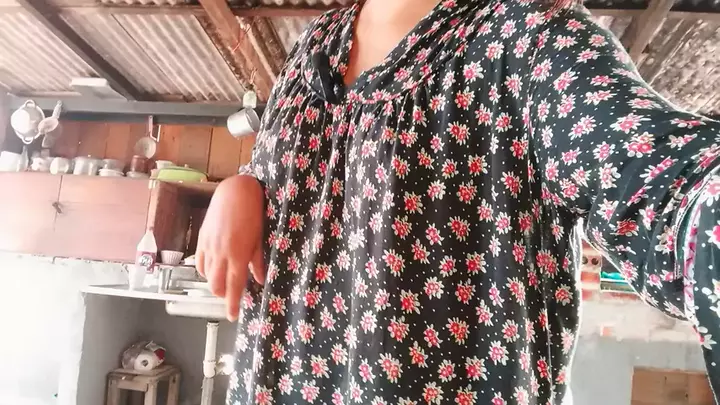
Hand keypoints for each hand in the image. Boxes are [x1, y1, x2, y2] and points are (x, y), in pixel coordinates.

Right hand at [196, 175, 264, 320]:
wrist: (235, 190)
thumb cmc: (254, 212)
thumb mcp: (261, 238)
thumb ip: (258, 261)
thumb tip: (259, 280)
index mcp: (238, 255)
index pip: (234, 287)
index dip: (233, 304)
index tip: (233, 316)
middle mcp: (220, 254)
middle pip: (216, 286)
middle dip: (223, 295)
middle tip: (232, 296)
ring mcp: (209, 246)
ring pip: (206, 275)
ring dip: (214, 283)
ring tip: (224, 282)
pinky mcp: (202, 238)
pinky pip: (199, 262)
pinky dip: (205, 270)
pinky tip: (213, 269)